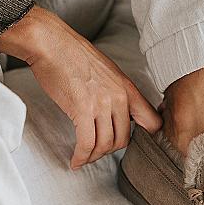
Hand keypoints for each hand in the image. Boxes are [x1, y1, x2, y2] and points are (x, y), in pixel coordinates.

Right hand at [0, 6, 161, 167]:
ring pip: (105, 144)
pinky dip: (81, 156)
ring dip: (93, 156)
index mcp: (128, 88)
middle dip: (109, 150)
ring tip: (85, 157)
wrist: (51, 43)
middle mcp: (119, 97)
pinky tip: (75, 161)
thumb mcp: (107, 71)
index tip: (130, 142)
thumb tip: (118, 113)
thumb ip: (117, 92)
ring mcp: (101, 104)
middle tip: (97, 151)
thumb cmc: (73, 55)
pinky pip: (86, 143)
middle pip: (124, 139)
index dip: (146, 138)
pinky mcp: (82, 110)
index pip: (152, 122)